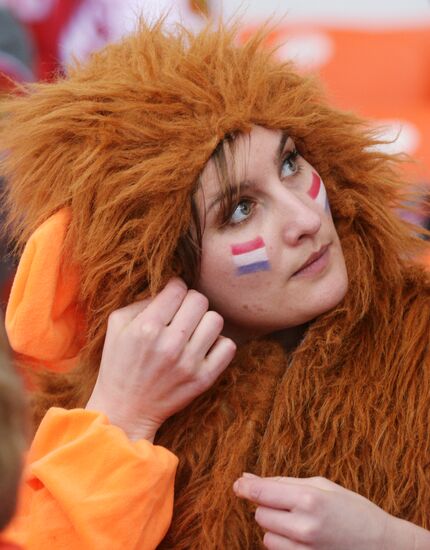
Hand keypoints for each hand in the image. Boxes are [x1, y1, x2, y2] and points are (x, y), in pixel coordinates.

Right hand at [86, 278, 235, 441]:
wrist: (125, 409)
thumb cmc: (119, 363)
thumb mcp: (117, 326)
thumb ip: (142, 302)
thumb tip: (170, 288)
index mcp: (146, 328)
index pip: (177, 288)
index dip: (175, 288)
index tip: (172, 296)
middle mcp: (170, 344)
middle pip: (199, 300)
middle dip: (190, 302)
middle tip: (182, 313)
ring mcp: (189, 363)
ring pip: (215, 320)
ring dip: (204, 321)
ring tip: (192, 330)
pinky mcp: (203, 379)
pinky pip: (228, 346)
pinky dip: (218, 343)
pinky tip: (202, 347)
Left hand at [233, 474, 429, 549]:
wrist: (384, 547)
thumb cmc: (353, 509)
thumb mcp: (322, 486)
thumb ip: (283, 482)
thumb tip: (246, 478)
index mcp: (310, 500)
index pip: (263, 493)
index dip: (245, 487)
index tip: (237, 484)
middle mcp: (305, 528)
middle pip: (261, 515)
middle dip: (268, 507)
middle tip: (289, 505)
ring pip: (267, 537)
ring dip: (275, 528)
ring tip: (300, 523)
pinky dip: (283, 544)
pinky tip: (303, 538)